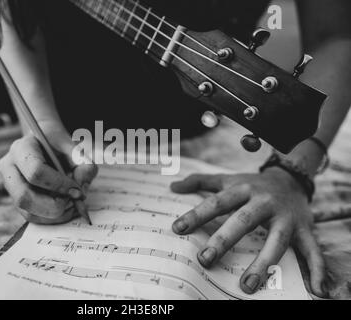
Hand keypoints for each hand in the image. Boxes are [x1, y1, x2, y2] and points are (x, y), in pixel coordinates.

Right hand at [0, 127, 97, 224]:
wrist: (47, 144)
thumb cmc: (60, 145)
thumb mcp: (75, 147)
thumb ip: (84, 164)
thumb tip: (81, 188)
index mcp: (22, 148)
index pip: (36, 171)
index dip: (59, 185)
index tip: (77, 190)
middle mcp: (9, 167)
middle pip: (24, 196)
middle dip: (53, 205)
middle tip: (74, 202)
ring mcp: (10, 186)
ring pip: (26, 211)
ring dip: (54, 215)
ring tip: (72, 205)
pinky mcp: (16, 199)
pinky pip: (31, 217)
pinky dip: (51, 219)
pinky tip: (66, 208)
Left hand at [171, 168, 326, 296]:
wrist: (291, 179)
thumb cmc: (252, 184)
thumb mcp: (227, 179)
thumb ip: (200, 182)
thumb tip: (173, 186)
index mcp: (242, 190)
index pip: (216, 202)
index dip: (196, 214)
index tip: (177, 228)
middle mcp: (264, 202)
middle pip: (242, 221)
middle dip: (223, 240)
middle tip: (204, 259)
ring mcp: (285, 217)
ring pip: (276, 241)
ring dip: (262, 264)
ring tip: (246, 286)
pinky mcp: (304, 229)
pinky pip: (312, 250)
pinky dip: (317, 269)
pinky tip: (316, 289)